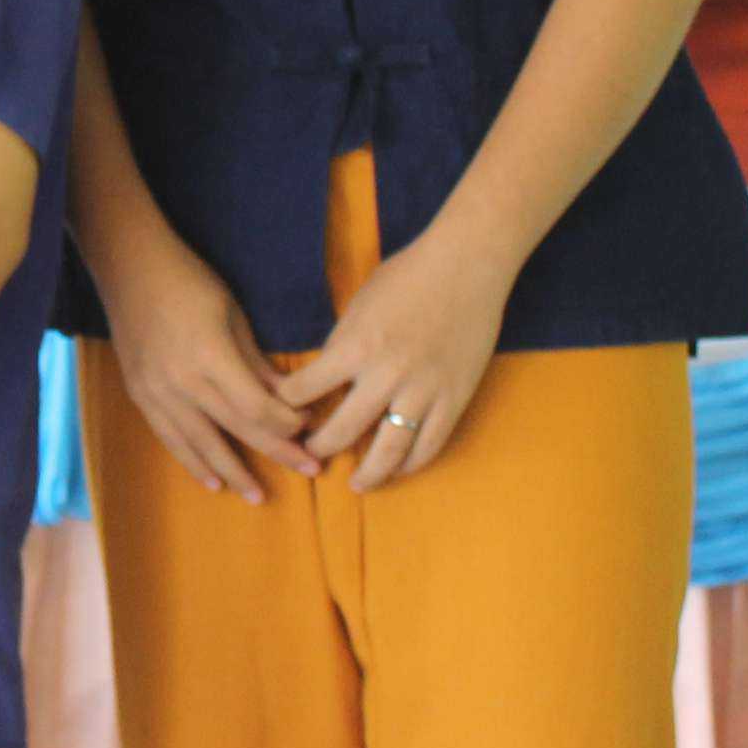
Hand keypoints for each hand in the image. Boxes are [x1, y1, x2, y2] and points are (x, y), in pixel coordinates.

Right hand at [93, 233, 316, 501]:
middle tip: (309, 470)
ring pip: (201, 443)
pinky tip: (210, 480)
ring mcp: (157, 392)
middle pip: (237, 429)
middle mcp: (183, 382)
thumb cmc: (188, 282)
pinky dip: (192, 461)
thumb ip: (256, 363)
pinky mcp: (140, 395)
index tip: (309, 428)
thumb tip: (286, 399)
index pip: (257, 407)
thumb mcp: (232, 315)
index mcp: (210, 357)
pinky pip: (170, 437)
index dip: (287, 423)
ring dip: (232, 471)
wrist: (129, 268)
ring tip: (257, 496)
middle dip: (277, 451)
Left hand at [277, 224, 513, 490]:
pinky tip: (398, 467)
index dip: (286, 405)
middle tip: (310, 454)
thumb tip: (325, 377)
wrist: (467, 265)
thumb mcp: (359, 305)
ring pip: (389, 451)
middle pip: (342, 431)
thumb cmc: (408, 275)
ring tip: (357, 482)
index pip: (305, 390)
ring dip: (368, 473)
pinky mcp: (454, 398)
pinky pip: (429, 445)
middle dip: (320, 447)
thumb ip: (343, 344)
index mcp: (355, 346)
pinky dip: (411, 462)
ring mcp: (423, 391)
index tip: (281, 412)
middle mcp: (386, 375)